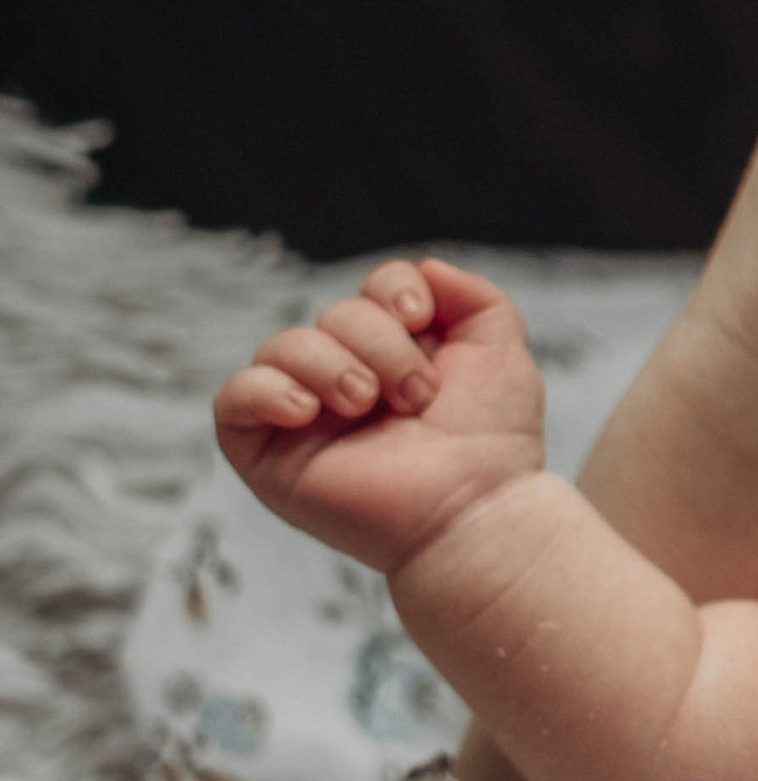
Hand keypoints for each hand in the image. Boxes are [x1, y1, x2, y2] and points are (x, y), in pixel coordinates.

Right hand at [213, 257, 543, 577]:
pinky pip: (233, 400)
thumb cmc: (492, 445)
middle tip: (416, 398)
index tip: (420, 318)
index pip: (371, 290)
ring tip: (366, 405)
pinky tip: (306, 408)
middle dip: (379, 343)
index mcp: (395, 356)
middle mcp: (345, 379)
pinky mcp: (269, 455)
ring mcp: (304, 416)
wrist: (475, 512)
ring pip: (281, 346)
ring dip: (330, 364)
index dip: (392, 289)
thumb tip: (425, 268)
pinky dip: (264, 390)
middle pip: (334, 314)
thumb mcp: (501, 352)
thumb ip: (474, 296)